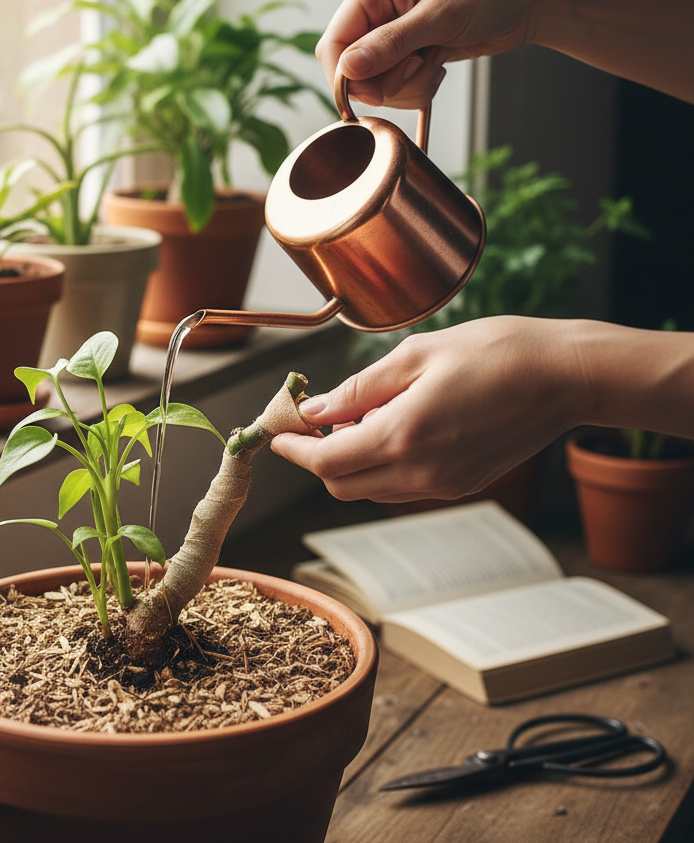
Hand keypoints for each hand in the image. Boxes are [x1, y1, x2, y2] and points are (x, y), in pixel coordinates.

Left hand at [272, 316, 585, 501]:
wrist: (565, 376)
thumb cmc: (494, 352)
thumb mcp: (414, 355)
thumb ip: (357, 389)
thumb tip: (314, 410)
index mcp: (403, 436)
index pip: (324, 461)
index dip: (293, 449)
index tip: (278, 431)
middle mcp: (420, 472)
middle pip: (341, 485)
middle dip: (316, 458)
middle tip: (313, 420)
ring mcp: (443, 484)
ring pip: (370, 489)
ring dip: (348, 462)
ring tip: (356, 415)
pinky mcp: (461, 484)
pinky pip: (401, 486)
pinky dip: (381, 465)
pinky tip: (391, 426)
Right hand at [319, 0, 693, 106]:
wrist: (525, 0)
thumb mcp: (438, 18)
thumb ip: (389, 45)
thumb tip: (348, 69)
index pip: (333, 44)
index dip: (347, 77)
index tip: (374, 93)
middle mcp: (373, 11)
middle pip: (351, 70)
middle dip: (385, 82)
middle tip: (417, 68)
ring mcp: (387, 33)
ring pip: (372, 84)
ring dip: (405, 87)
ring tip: (434, 63)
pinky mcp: (403, 52)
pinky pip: (393, 87)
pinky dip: (414, 88)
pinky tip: (436, 66)